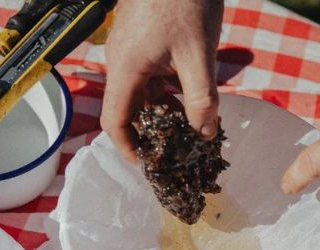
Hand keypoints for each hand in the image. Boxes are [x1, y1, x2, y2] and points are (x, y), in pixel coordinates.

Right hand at [101, 0, 223, 160]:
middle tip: (179, 150)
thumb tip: (205, 134)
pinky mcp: (142, 41)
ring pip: (142, 94)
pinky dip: (166, 91)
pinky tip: (190, 96)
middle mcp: (121, 62)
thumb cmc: (185, 2)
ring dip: (164, 112)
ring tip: (191, 126)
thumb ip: (202, 99)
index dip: (129, 147)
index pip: (114, 122)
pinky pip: (149, 77)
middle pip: (129, 110)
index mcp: (126, 70)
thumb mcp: (198, 56)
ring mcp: (130, 50)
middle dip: (153, 133)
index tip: (149, 164)